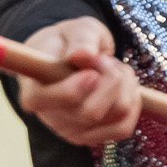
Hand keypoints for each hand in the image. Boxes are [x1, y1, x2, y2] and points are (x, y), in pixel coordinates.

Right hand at [16, 17, 142, 145]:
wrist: (74, 58)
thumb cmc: (70, 41)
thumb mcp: (77, 29)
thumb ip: (80, 39)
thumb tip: (83, 56)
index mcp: (33, 89)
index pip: (39, 102)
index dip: (69, 90)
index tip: (91, 72)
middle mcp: (50, 116)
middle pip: (91, 112)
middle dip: (111, 79)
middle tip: (104, 60)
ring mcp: (71, 130)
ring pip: (116, 115)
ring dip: (125, 86)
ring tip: (112, 69)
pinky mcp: (93, 137)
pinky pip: (124, 126)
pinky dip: (133, 102)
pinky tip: (123, 86)